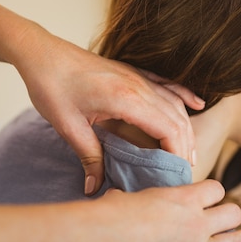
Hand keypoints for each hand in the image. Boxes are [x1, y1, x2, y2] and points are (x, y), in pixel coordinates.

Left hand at [12, 24, 204, 194]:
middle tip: (184, 172)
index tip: (177, 174)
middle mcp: (139, 86)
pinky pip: (167, 85)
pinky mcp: (134, 72)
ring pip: (175, 103)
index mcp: (126, 100)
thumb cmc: (51, 87)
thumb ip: (88, 156)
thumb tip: (95, 187)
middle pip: (177, 119)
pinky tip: (197, 104)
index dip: (177, 153)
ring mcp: (138, 77)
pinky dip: (184, 96)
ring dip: (186, 127)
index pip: (168, 129)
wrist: (43, 54)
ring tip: (190, 152)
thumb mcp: (68, 126)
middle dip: (186, 146)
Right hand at [94, 180, 240, 241]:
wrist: (108, 234)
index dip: (213, 192)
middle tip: (231, 216)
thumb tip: (126, 197)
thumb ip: (145, 199)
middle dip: (232, 214)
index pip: (217, 189)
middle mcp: (197, 223)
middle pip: (233, 212)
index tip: (209, 196)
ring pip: (238, 238)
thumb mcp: (134, 197)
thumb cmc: (114, 216)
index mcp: (185, 200)